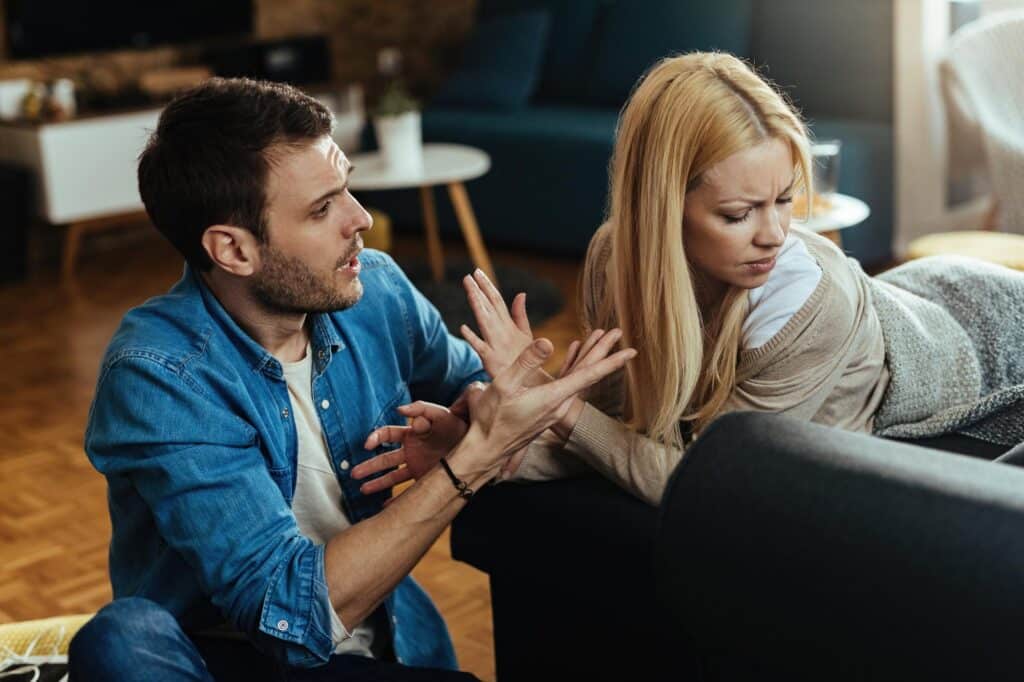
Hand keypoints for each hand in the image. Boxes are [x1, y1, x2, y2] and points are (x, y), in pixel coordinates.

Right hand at [353, 402, 468, 494]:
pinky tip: (384, 507)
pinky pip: (408, 490)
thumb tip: (400, 410)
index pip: (389, 434)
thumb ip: (423, 409)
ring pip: (392, 475)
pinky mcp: (425, 477)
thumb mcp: (442, 413)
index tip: (368, 444)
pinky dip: (396, 499)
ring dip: (377, 482)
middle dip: (369, 466)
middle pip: (385, 458)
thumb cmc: (458, 425)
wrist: (478, 443)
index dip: (377, 437)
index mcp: (412, 433)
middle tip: (354, 473)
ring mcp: (417, 464)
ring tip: (362, 490)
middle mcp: (412, 450)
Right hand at [458, 335, 635, 473]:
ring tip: (600, 341)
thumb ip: (526, 363)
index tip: (631, 351)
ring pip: (578, 380)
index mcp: (552, 397)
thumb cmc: (492, 418)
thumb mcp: (505, 385)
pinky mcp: (546, 411)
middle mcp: (559, 404)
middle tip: (620, 334)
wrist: (486, 448)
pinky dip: (574, 368)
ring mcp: (553, 410)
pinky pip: (567, 385)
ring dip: (591, 359)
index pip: (588, 375)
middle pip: (588, 374)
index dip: (611, 361)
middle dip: (604, 352)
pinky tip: (573, 360)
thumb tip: (548, 342)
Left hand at [460, 269, 535, 380]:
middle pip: (490, 307)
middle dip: (479, 291)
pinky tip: (463, 328)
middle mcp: (503, 332)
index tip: (477, 272)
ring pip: (485, 321)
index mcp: (509, 325)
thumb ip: (519, 314)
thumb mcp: (525, 334)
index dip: (487, 286)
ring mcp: (497, 345)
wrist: (531, 385)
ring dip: (477, 304)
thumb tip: (520, 293)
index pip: (497, 301)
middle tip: (469, 275)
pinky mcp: (492, 361)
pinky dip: (473, 338)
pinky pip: (480, 348)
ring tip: (469, 290)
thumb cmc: (526, 359)